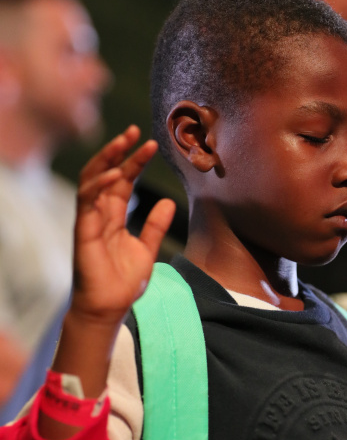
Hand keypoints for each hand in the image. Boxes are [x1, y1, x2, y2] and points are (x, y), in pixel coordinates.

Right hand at [70, 125, 175, 325]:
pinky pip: (87, 200)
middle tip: (134, 130)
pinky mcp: (82, 230)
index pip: (124, 180)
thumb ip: (156, 226)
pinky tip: (116, 172)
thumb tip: (170, 201)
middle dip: (118, 150)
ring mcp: (89, 220)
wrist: (109, 308)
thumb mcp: (147, 249)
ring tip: (124, 141)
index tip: (150, 144)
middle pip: (107, 173)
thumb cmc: (123, 282)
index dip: (135, 161)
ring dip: (107, 158)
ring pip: (92, 179)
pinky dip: (100, 184)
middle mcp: (99, 213)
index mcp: (114, 216)